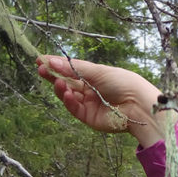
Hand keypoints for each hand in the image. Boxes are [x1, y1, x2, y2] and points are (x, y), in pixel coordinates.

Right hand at [37, 55, 169, 147]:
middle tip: (40, 69)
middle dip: (53, 75)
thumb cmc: (122, 82)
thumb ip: (73, 68)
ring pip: (67, 95)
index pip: (70, 69)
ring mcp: (87, 103)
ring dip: (60, 88)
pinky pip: (74, 108)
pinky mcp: (88, 116)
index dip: (55, 65)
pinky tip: (67, 94)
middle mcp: (89, 89)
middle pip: (66, 82)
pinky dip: (68, 101)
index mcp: (93, 75)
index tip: (40, 60)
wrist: (138, 104)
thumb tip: (50, 60)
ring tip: (57, 82)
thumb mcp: (97, 71)